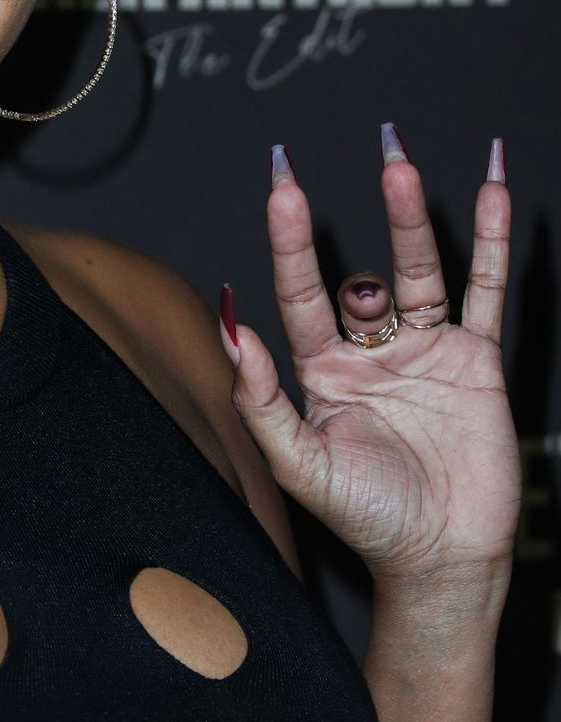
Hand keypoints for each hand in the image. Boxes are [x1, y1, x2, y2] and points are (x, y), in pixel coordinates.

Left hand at [219, 125, 520, 595]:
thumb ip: (261, 400)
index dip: (290, 243)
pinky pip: (484, 290)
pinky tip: (492, 192)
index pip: (299, 293)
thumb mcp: (300, 464)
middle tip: (340, 165)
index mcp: (321, 371)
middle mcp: (370, 352)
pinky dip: (488, 242)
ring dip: (411, 219)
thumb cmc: (365, 517)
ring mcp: (424, 349)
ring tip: (400, 166)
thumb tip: (230, 329)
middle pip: (358, 273)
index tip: (283, 191)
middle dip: (350, 222)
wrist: (440, 556)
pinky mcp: (475, 359)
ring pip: (418, 270)